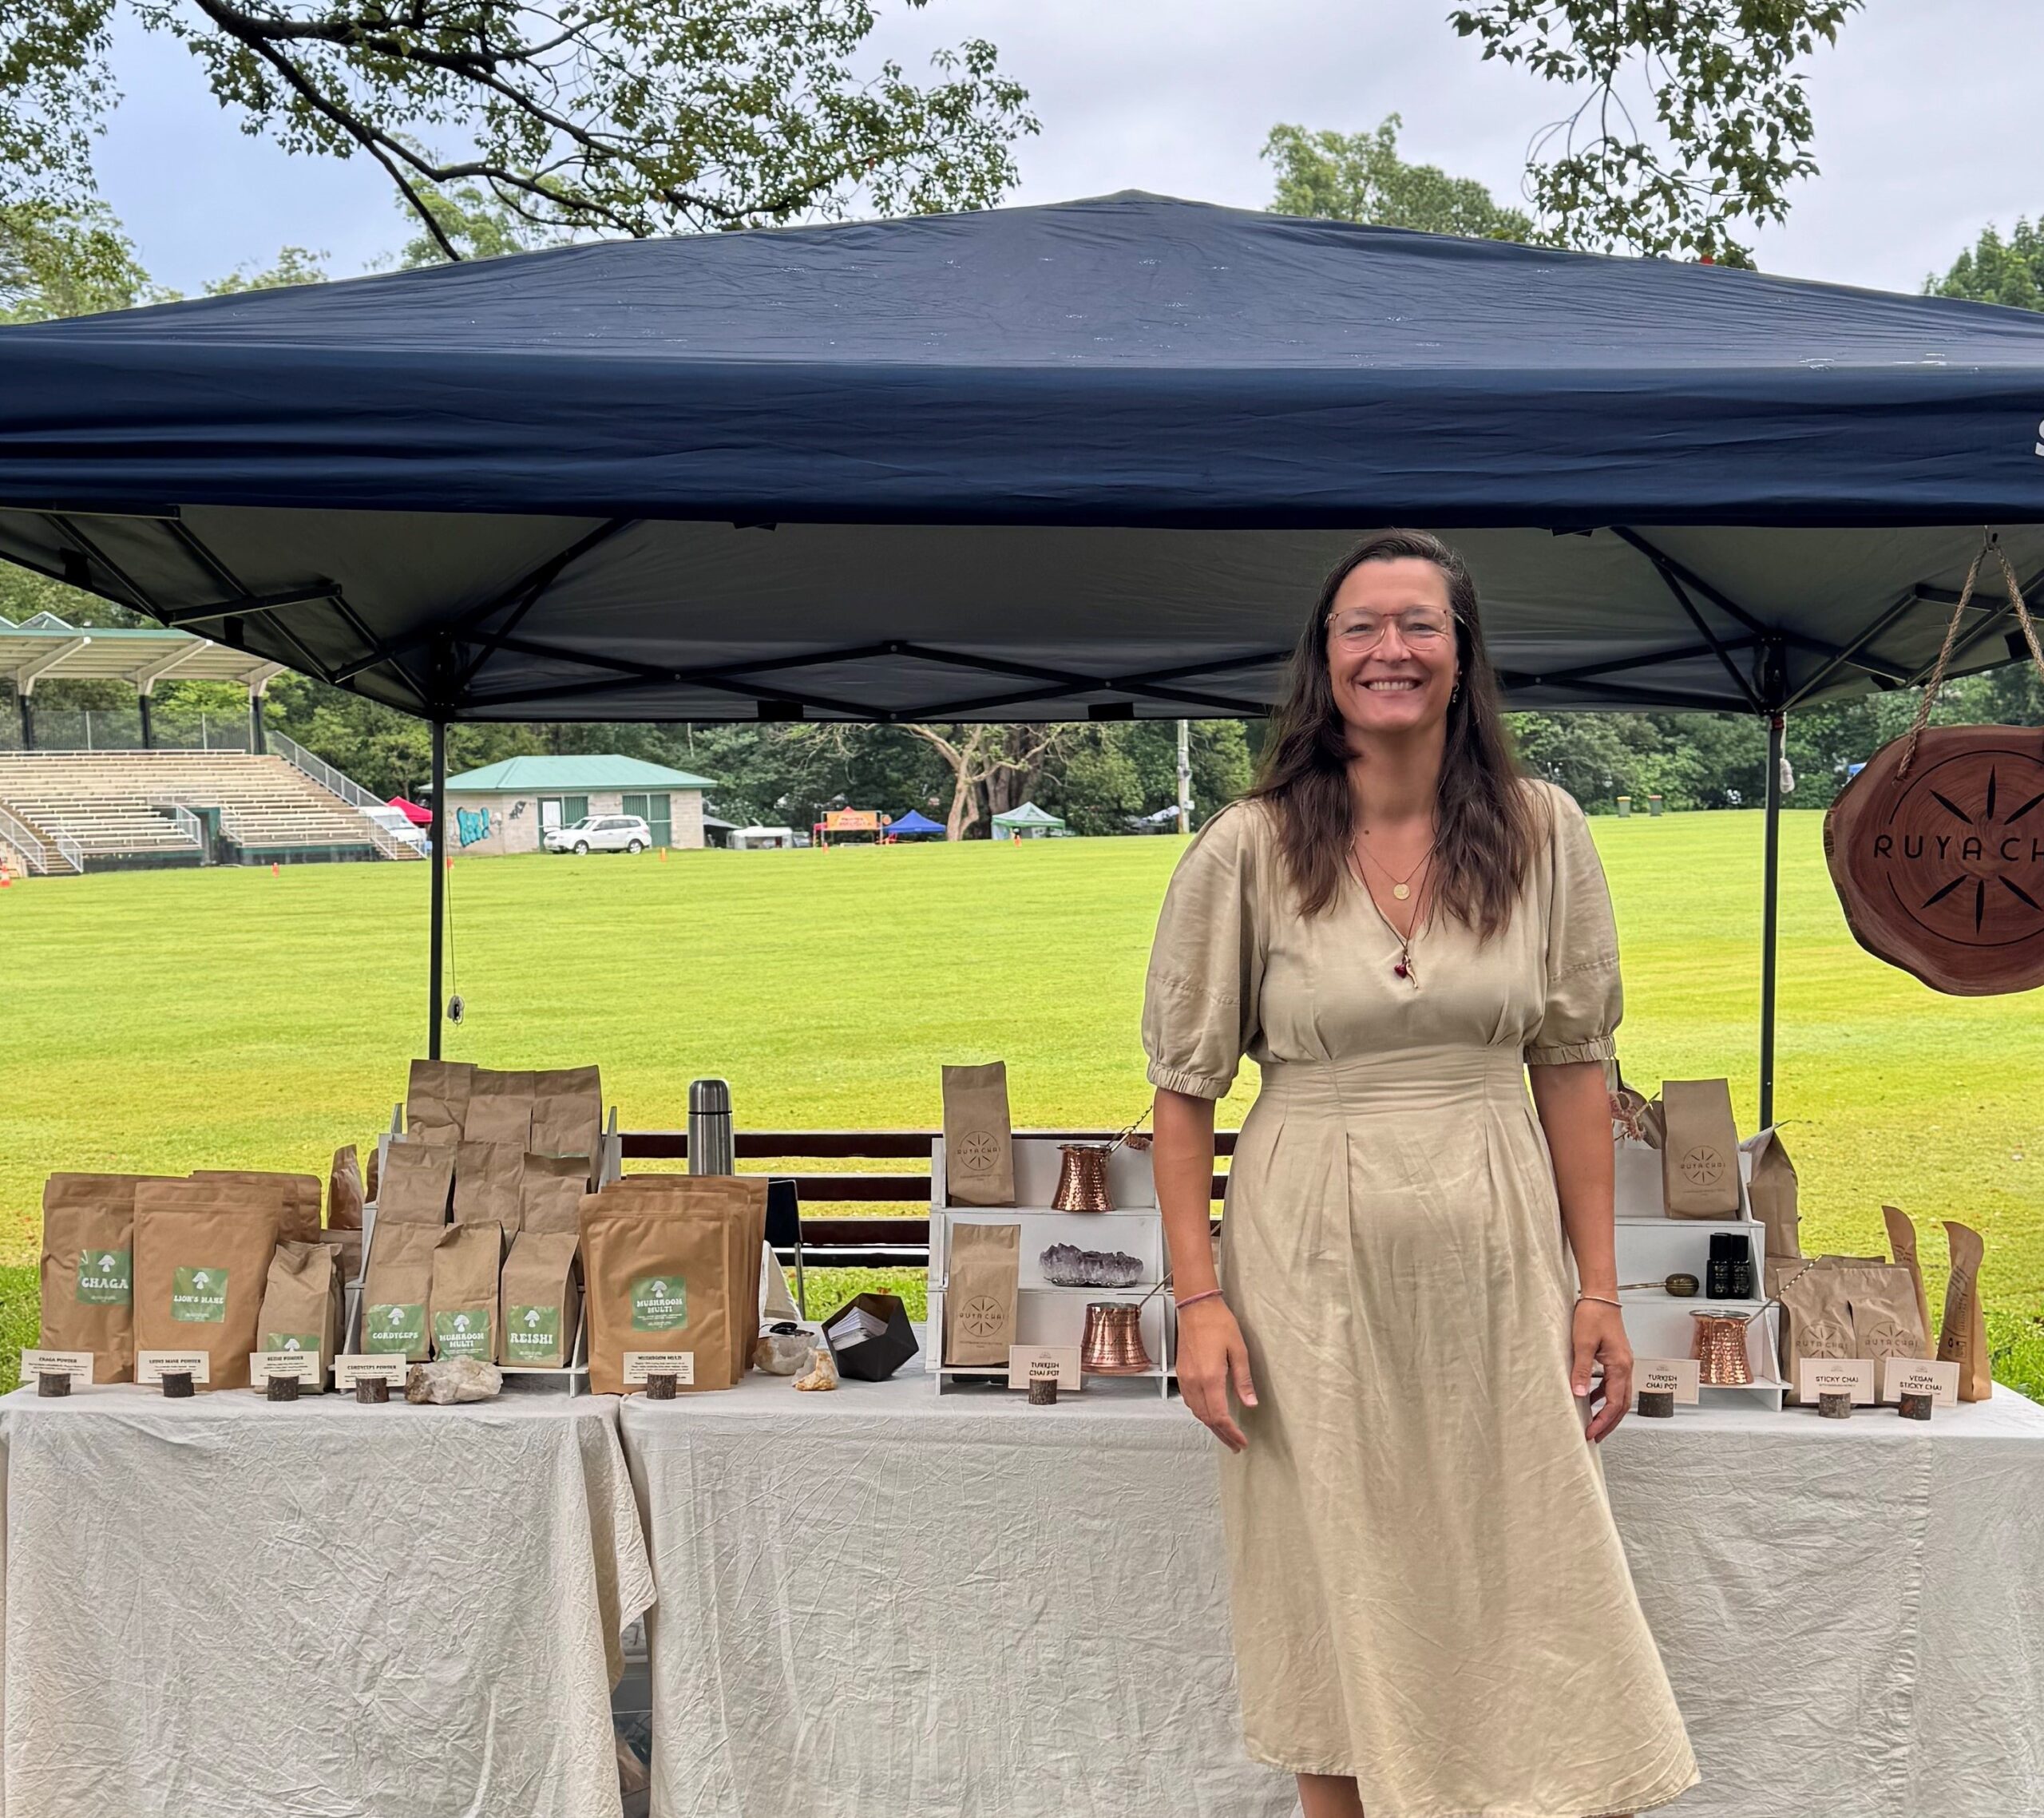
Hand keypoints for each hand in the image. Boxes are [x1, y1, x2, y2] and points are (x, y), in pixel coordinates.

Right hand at [1177, 1297, 1257, 1451]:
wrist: (1196, 1306)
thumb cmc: (1218, 1323)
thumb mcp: (1238, 1350)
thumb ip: (1243, 1380)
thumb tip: (1250, 1403)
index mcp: (1209, 1377)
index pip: (1219, 1415)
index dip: (1231, 1433)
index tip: (1241, 1442)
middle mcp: (1194, 1381)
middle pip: (1206, 1418)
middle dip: (1222, 1435)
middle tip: (1235, 1445)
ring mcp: (1185, 1377)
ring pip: (1196, 1411)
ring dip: (1210, 1425)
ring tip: (1224, 1433)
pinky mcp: (1181, 1372)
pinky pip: (1189, 1400)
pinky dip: (1200, 1412)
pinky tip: (1208, 1412)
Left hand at [1571, 1298, 1631, 1443]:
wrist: (1601, 1296)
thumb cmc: (1593, 1315)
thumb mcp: (1582, 1344)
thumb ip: (1582, 1371)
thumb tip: (1580, 1395)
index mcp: (1620, 1366)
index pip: (1614, 1403)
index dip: (1602, 1421)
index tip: (1590, 1433)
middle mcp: (1626, 1367)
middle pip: (1621, 1404)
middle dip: (1609, 1423)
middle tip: (1595, 1437)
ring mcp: (1623, 1362)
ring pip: (1619, 1395)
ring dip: (1607, 1411)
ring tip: (1594, 1424)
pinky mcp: (1616, 1358)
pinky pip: (1613, 1383)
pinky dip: (1604, 1395)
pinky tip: (1591, 1398)